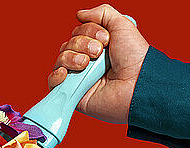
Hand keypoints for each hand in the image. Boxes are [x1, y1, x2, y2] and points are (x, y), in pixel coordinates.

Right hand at [48, 4, 149, 123]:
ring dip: (71, 58)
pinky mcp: (73, 93)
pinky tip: (65, 73)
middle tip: (98, 52)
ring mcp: (79, 77)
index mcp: (98, 47)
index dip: (88, 32)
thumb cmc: (135, 59)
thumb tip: (80, 14)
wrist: (136, 83)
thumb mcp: (122, 25)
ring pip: (60, 59)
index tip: (105, 39)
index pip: (78, 33)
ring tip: (86, 64)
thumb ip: (102, 13)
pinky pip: (53, 82)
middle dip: (81, 44)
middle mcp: (88, 62)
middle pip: (67, 45)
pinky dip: (56, 75)